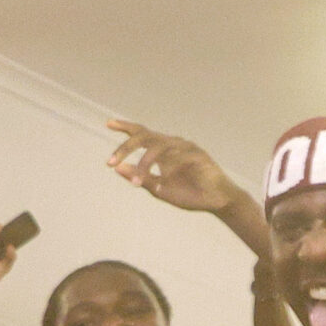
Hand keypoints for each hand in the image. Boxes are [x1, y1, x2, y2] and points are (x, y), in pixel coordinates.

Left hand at [107, 120, 242, 215]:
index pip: (142, 134)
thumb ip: (140, 178)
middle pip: (146, 136)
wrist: (216, 202)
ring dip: (144, 163)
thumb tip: (118, 169)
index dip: (126, 127)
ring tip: (136, 181)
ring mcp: (186, 147)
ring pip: (159, 146)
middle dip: (126, 147)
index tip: (108, 123)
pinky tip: (164, 182)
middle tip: (111, 161)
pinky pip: (178, 157)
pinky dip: (168, 169)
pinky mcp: (198, 154)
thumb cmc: (190, 194)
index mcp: (163, 151)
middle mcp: (172, 145)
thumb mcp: (159, 190)